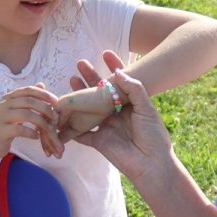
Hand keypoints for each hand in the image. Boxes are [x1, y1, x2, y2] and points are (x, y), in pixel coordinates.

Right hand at [0, 85, 63, 159]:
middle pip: (29, 101)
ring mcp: (1, 117)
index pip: (28, 90)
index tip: (56, 100)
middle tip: (55, 117)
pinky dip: (31, 133)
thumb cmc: (6, 125)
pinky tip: (37, 137)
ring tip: (49, 128)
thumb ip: (28, 98)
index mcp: (9, 97)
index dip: (43, 94)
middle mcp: (4, 104)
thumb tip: (42, 84)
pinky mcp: (1, 131)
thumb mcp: (16, 109)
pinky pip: (20, 129)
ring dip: (41, 121)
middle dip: (45, 108)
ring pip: (25, 114)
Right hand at [65, 55, 175, 188]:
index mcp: (128, 104)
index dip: (113, 67)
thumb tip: (118, 72)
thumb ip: (134, 89)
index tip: (106, 53)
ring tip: (70, 80)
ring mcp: (105, 127)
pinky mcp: (98, 141)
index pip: (118, 82)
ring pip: (87, 110)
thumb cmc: (154, 135)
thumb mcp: (147, 108)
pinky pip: (81, 134)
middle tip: (81, 64)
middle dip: (89, 78)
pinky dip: (71, 127)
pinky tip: (61, 113)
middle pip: (98, 93)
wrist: (152, 163)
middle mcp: (115, 113)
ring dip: (77, 98)